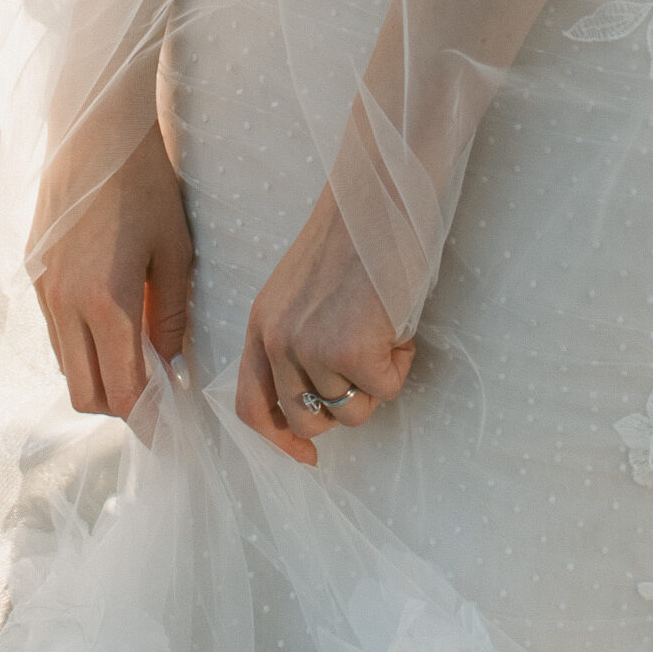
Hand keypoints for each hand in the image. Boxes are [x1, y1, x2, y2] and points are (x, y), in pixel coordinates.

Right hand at [31, 119, 193, 419]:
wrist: (95, 130)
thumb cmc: (146, 183)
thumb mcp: (174, 248)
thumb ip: (172, 314)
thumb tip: (171, 364)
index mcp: (104, 301)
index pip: (121, 391)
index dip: (147, 419)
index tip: (168, 430)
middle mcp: (64, 305)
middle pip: (85, 393)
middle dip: (120, 407)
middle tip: (155, 395)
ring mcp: (43, 291)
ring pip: (66, 366)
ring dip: (98, 375)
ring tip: (137, 355)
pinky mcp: (34, 275)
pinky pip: (55, 332)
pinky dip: (81, 344)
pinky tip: (110, 320)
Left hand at [237, 180, 415, 464]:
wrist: (381, 193)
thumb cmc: (355, 233)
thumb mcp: (302, 290)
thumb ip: (296, 337)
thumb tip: (319, 400)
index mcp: (260, 322)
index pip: (251, 406)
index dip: (279, 441)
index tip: (308, 457)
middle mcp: (276, 340)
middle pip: (306, 420)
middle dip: (344, 405)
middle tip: (369, 363)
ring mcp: (311, 348)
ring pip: (352, 410)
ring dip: (377, 379)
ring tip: (384, 327)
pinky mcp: (352, 351)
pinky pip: (386, 390)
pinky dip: (401, 363)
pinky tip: (398, 322)